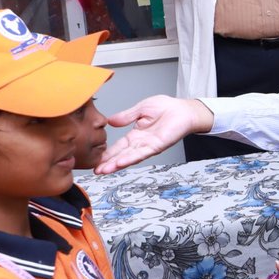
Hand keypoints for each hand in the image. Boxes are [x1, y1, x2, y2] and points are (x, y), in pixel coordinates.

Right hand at [98, 96, 214, 172]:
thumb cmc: (166, 107)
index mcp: (136, 135)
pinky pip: (142, 153)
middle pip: (121, 155)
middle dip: (108, 163)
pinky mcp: (157, 146)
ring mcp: (148, 146)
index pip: (118, 146)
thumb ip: (125, 116)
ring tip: (103, 170)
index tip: (96, 160)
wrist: (183, 109)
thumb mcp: (140, 109)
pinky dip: (130, 158)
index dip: (107, 153)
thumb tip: (110, 121)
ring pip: (129, 157)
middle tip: (95, 171)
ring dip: (116, 164)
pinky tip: (119, 163)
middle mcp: (140, 143)